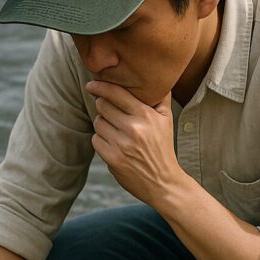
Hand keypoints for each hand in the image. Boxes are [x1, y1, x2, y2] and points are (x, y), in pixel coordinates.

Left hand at [86, 80, 186, 206]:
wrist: (163, 182)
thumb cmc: (163, 148)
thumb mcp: (167, 120)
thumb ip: (160, 97)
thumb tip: (156, 76)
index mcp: (146, 115)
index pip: (115, 93)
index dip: (100, 86)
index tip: (91, 85)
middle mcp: (133, 128)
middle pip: (103, 106)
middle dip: (104, 107)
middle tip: (112, 114)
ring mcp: (121, 145)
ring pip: (98, 122)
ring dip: (103, 124)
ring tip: (116, 131)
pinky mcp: (112, 159)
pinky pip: (96, 139)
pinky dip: (101, 140)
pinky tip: (114, 144)